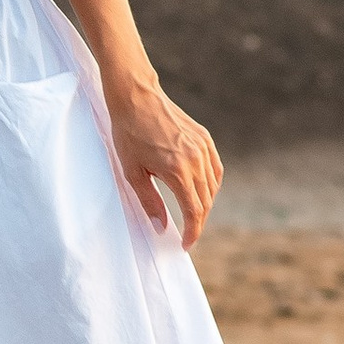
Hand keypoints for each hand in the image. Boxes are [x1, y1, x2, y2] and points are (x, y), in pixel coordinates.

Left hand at [108, 81, 221, 247]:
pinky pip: (215, 168)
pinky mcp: (204, 138)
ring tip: (193, 215)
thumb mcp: (132, 173)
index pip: (194, 211)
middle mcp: (196, 160)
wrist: (136, 98)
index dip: (193, 231)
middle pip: (206, 201)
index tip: (186, 244)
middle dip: (199, 221)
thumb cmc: (128, 134)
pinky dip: (211, 184)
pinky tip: (202, 190)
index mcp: (178, 171)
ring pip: (213, 185)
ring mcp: (203, 148)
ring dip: (206, 203)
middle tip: (188, 234)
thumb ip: (150, 202)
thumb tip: (162, 227)